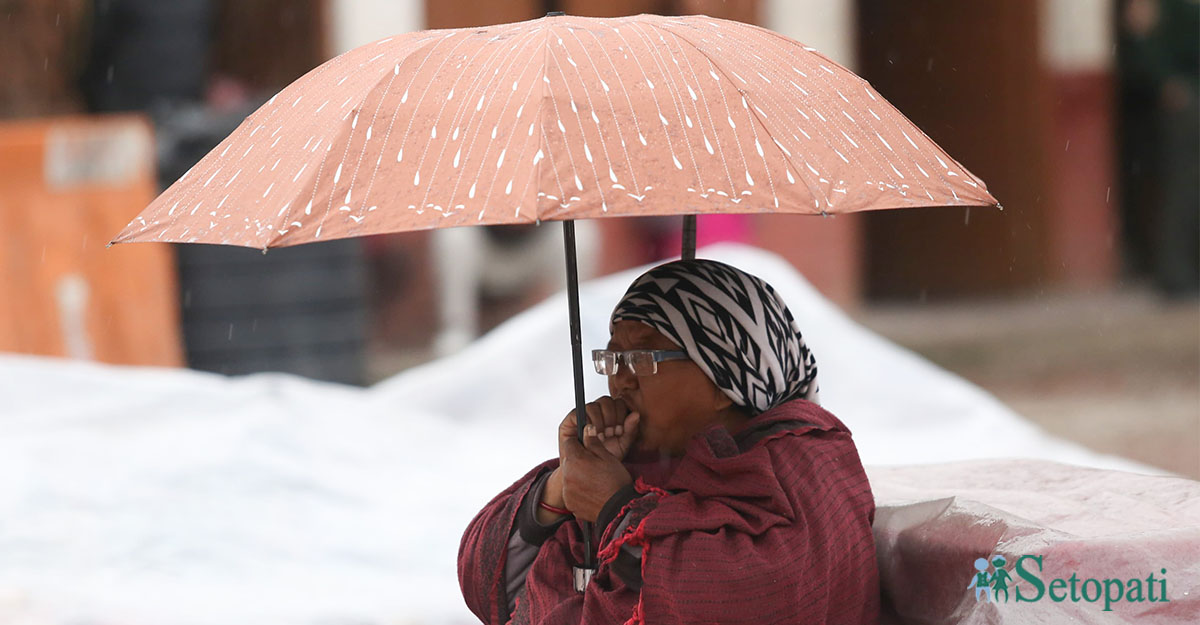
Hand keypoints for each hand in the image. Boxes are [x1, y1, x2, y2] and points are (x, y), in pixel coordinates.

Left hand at [557, 400, 636, 521]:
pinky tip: (593, 491)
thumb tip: (587, 429)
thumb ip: (593, 442)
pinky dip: (579, 490)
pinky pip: (572, 491)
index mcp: (575, 460)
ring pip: (570, 476)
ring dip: (578, 475)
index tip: (587, 447)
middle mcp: (567, 475)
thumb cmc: (615, 481)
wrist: (618, 509)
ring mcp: (567, 490)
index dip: (579, 443)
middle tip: (595, 465)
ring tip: (595, 480)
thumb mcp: (607, 457)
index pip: (569, 443)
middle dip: (579, 460)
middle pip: (569, 460)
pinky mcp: (570, 502)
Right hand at [558, 396, 639, 459]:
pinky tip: (591, 434)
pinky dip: (587, 423)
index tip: (620, 430)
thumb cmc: (605, 456)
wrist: (589, 471)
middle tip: (610, 433)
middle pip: (606, 401)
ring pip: (594, 406)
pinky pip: (579, 412)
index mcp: (611, 414)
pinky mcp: (571, 418)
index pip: (618, 403)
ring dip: (599, 422)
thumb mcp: (622, 445)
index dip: (621, 415)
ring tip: (601, 437)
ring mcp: (584, 413)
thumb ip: (630, 430)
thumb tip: (636, 414)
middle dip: (611, 418)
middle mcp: (597, 411)